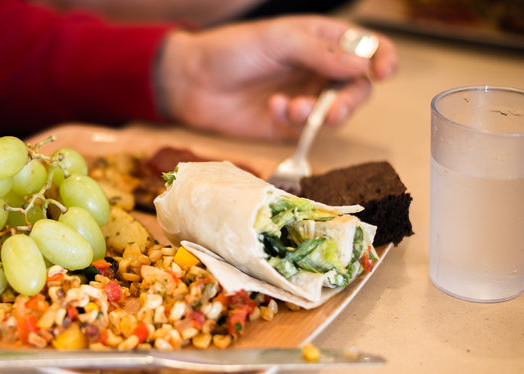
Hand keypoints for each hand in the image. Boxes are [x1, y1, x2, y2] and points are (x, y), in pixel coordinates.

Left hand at [155, 15, 398, 140]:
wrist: (193, 82)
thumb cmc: (232, 50)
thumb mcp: (278, 41)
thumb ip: (320, 53)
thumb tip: (362, 65)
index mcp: (321, 39)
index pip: (365, 47)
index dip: (382, 58)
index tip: (385, 72)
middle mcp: (318, 69)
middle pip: (357, 87)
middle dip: (350, 100)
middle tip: (335, 111)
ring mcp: (304, 97)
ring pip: (335, 111)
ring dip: (321, 114)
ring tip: (293, 110)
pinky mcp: (287, 124)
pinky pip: (308, 128)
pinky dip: (296, 121)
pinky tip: (275, 109)